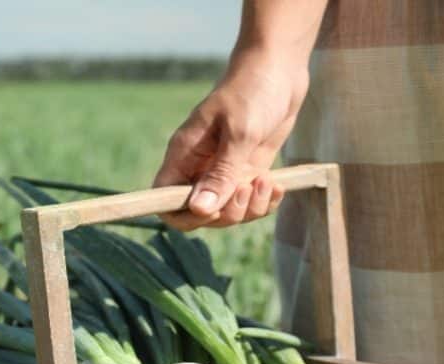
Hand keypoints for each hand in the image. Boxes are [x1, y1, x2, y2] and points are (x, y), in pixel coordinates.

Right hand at [153, 48, 309, 229]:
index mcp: (183, 155)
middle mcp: (199, 168)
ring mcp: (223, 172)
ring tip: (267, 181)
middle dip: (227, 212)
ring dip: (250, 208)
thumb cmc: (253, 91)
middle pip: (199, 214)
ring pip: (227, 213)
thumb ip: (221, 173)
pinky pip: (248, 203)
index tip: (214, 208)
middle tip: (248, 187)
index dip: (184, 215)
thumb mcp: (239, 133)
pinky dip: (263, 202)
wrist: (278, 68)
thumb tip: (199, 210)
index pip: (164, 200)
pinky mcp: (245, 171)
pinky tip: (276, 184)